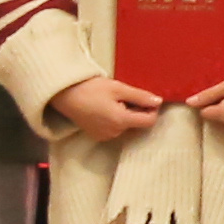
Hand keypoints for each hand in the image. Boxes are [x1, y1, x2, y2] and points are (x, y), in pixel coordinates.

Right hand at [52, 73, 169, 141]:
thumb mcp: (118, 88)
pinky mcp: (97, 135)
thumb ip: (140, 96)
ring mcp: (104, 135)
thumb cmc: (91, 88)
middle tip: (123, 95)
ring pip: (125, 125)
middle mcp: (114, 132)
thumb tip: (159, 101)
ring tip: (111, 100)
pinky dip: (115, 119)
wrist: (65, 94)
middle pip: (137, 123)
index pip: (149, 121)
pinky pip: (114, 128)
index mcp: (121, 121)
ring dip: (125, 114)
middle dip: (136, 110)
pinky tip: (105, 107)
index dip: (153, 109)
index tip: (147, 98)